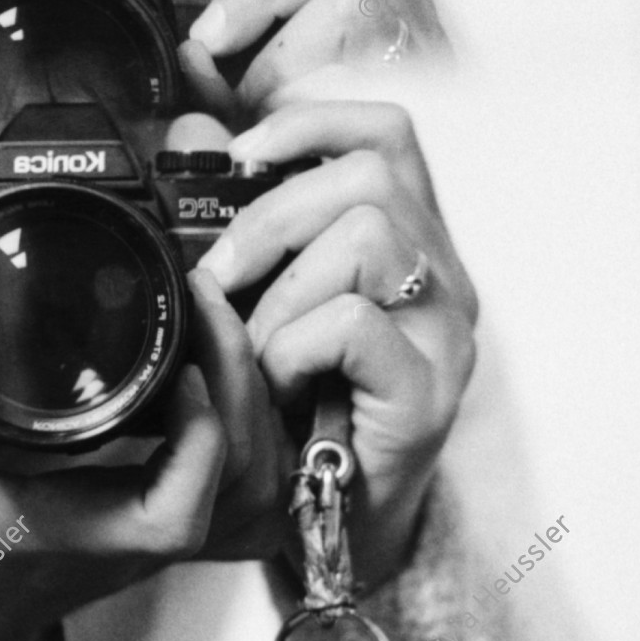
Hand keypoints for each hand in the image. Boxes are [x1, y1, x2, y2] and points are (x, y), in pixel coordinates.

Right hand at [0, 289, 286, 640]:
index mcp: (131, 528)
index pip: (203, 471)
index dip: (201, 408)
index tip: (179, 352)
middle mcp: (177, 533)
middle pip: (248, 455)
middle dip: (237, 364)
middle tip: (206, 298)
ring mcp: (201, 530)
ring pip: (268, 461)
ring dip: (253, 386)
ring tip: (218, 323)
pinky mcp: (208, 518)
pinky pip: (264, 469)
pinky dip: (258, 415)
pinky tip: (228, 367)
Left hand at [200, 101, 477, 587]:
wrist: (327, 521)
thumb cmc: (294, 405)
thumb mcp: (257, 295)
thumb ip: (236, 212)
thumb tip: (191, 124)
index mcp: (407, 238)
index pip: (386, 132)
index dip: (314, 119)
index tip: (241, 152)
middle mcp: (442, 274)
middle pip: (372, 173)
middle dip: (272, 216)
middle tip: (221, 278)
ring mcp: (447, 333)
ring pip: (368, 236)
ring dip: (283, 291)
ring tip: (259, 349)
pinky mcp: (432, 392)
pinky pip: (355, 324)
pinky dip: (296, 346)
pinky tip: (284, 383)